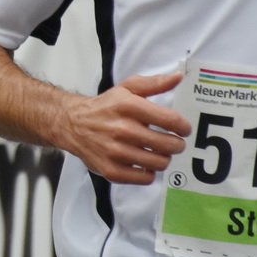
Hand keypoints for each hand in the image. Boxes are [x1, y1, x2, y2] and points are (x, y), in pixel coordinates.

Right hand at [56, 72, 189, 184]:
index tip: (184, 130)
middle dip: (177, 145)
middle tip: (173, 143)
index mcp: (128, 106)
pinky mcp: (111, 170)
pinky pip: (145, 178)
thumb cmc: (105, 107)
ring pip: (159, 162)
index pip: (171, 120)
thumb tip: (178, 77)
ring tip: (158, 152)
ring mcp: (116, 152)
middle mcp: (122, 129)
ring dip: (163, 158)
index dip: (183, 127)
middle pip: (168, 145)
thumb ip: (154, 83)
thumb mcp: (127, 88)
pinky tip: (144, 163)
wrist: (73, 125)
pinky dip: (149, 172)